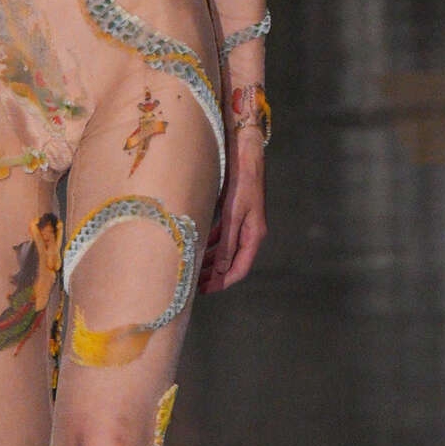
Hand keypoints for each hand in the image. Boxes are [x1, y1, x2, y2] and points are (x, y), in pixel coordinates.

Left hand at [199, 130, 266, 293]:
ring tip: (191, 269)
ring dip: (209, 261)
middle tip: (192, 285)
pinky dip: (209, 245)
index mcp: (254, 234)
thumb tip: (220, 271)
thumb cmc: (241, 182)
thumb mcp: (232, 214)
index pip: (240, 268)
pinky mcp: (233, 213)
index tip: (205, 291)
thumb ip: (226, 243)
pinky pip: (221, 236)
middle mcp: (249, 231)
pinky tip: (196, 248)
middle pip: (231, 261)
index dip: (223, 282)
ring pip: (224, 249)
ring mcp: (242, 222)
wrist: (245, 154)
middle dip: (213, 274)